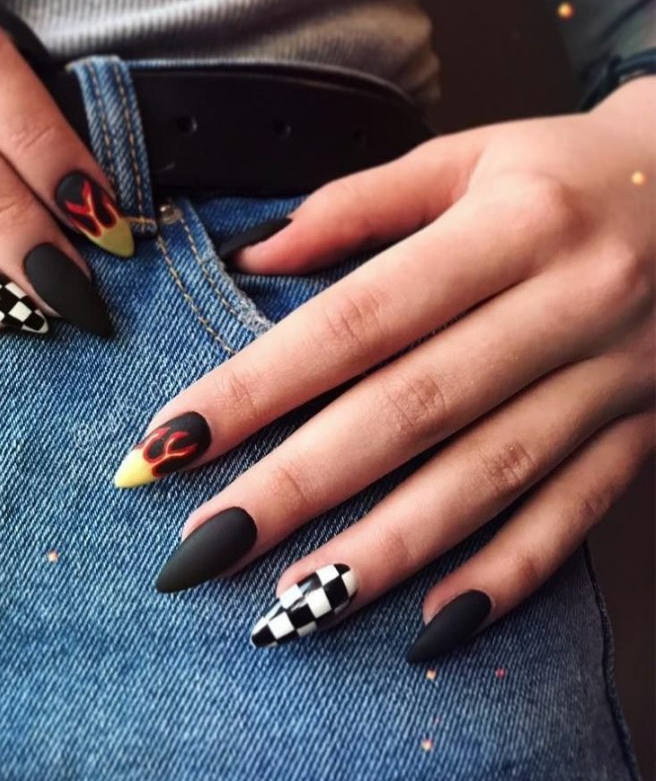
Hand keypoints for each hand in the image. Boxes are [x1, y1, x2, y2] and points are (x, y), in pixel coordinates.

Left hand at [117, 77, 654, 659]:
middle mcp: (567, 304)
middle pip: (413, 409)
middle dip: (300, 484)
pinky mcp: (644, 431)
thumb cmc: (569, 169)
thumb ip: (358, 204)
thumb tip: (251, 257)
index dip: (260, 383)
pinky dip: (508, 574)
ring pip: (490, 478)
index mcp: (511, 224)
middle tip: (203, 545)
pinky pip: (576, 514)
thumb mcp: (469, 156)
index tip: (171, 439)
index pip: (360, 318)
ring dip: (388, 549)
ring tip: (294, 602)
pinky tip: (434, 624)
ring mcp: (615, 379)